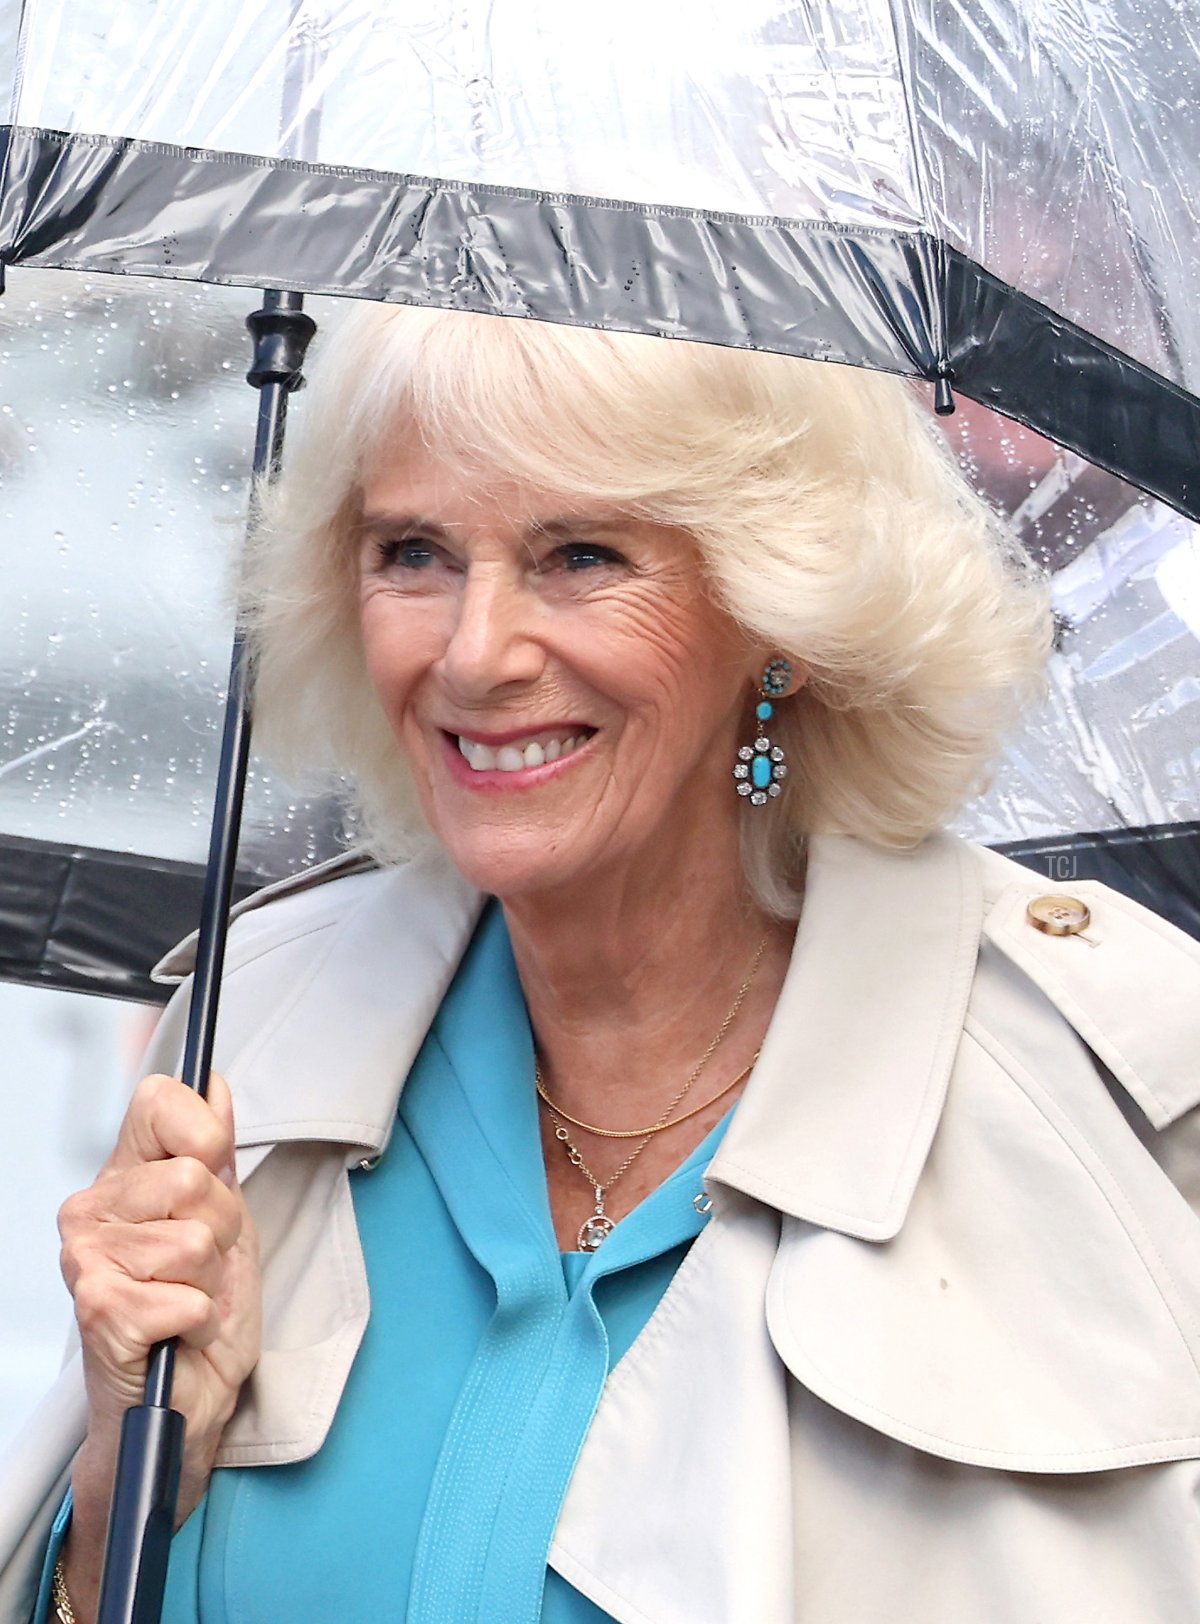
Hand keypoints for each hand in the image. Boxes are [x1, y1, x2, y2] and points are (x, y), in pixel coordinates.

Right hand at [57, 1073, 260, 1618]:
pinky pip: (185, 1296)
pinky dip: (200, 1319)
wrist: (186, 1402)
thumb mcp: (229, 1219)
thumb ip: (218, 1151)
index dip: (205, 1133)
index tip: (214, 1173)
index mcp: (123, 1176)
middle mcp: (91, 1210)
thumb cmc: (202, 1311)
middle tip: (206, 1264)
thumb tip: (216, 1086)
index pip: (158, 1101)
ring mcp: (87, 1260)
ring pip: (194, 1240)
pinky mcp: (99, 1312)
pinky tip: (181, 1331)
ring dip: (211, 1279)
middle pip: (192, 1176)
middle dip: (222, 1226)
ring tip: (191, 1298)